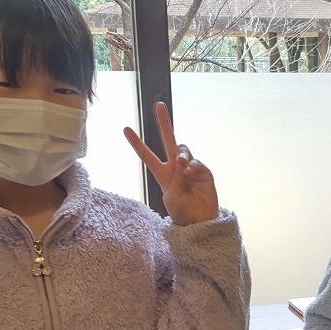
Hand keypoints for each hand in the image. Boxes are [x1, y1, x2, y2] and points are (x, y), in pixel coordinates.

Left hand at [124, 102, 217, 225]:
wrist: (199, 223)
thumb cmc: (181, 213)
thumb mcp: (170, 198)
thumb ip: (174, 179)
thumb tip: (183, 161)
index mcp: (162, 174)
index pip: (147, 156)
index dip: (137, 143)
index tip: (126, 129)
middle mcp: (175, 167)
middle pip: (168, 141)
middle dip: (164, 123)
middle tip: (159, 106)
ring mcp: (190, 168)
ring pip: (183, 149)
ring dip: (182, 153)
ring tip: (182, 163)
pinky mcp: (204, 173)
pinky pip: (197, 162)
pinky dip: (193, 165)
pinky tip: (190, 171)